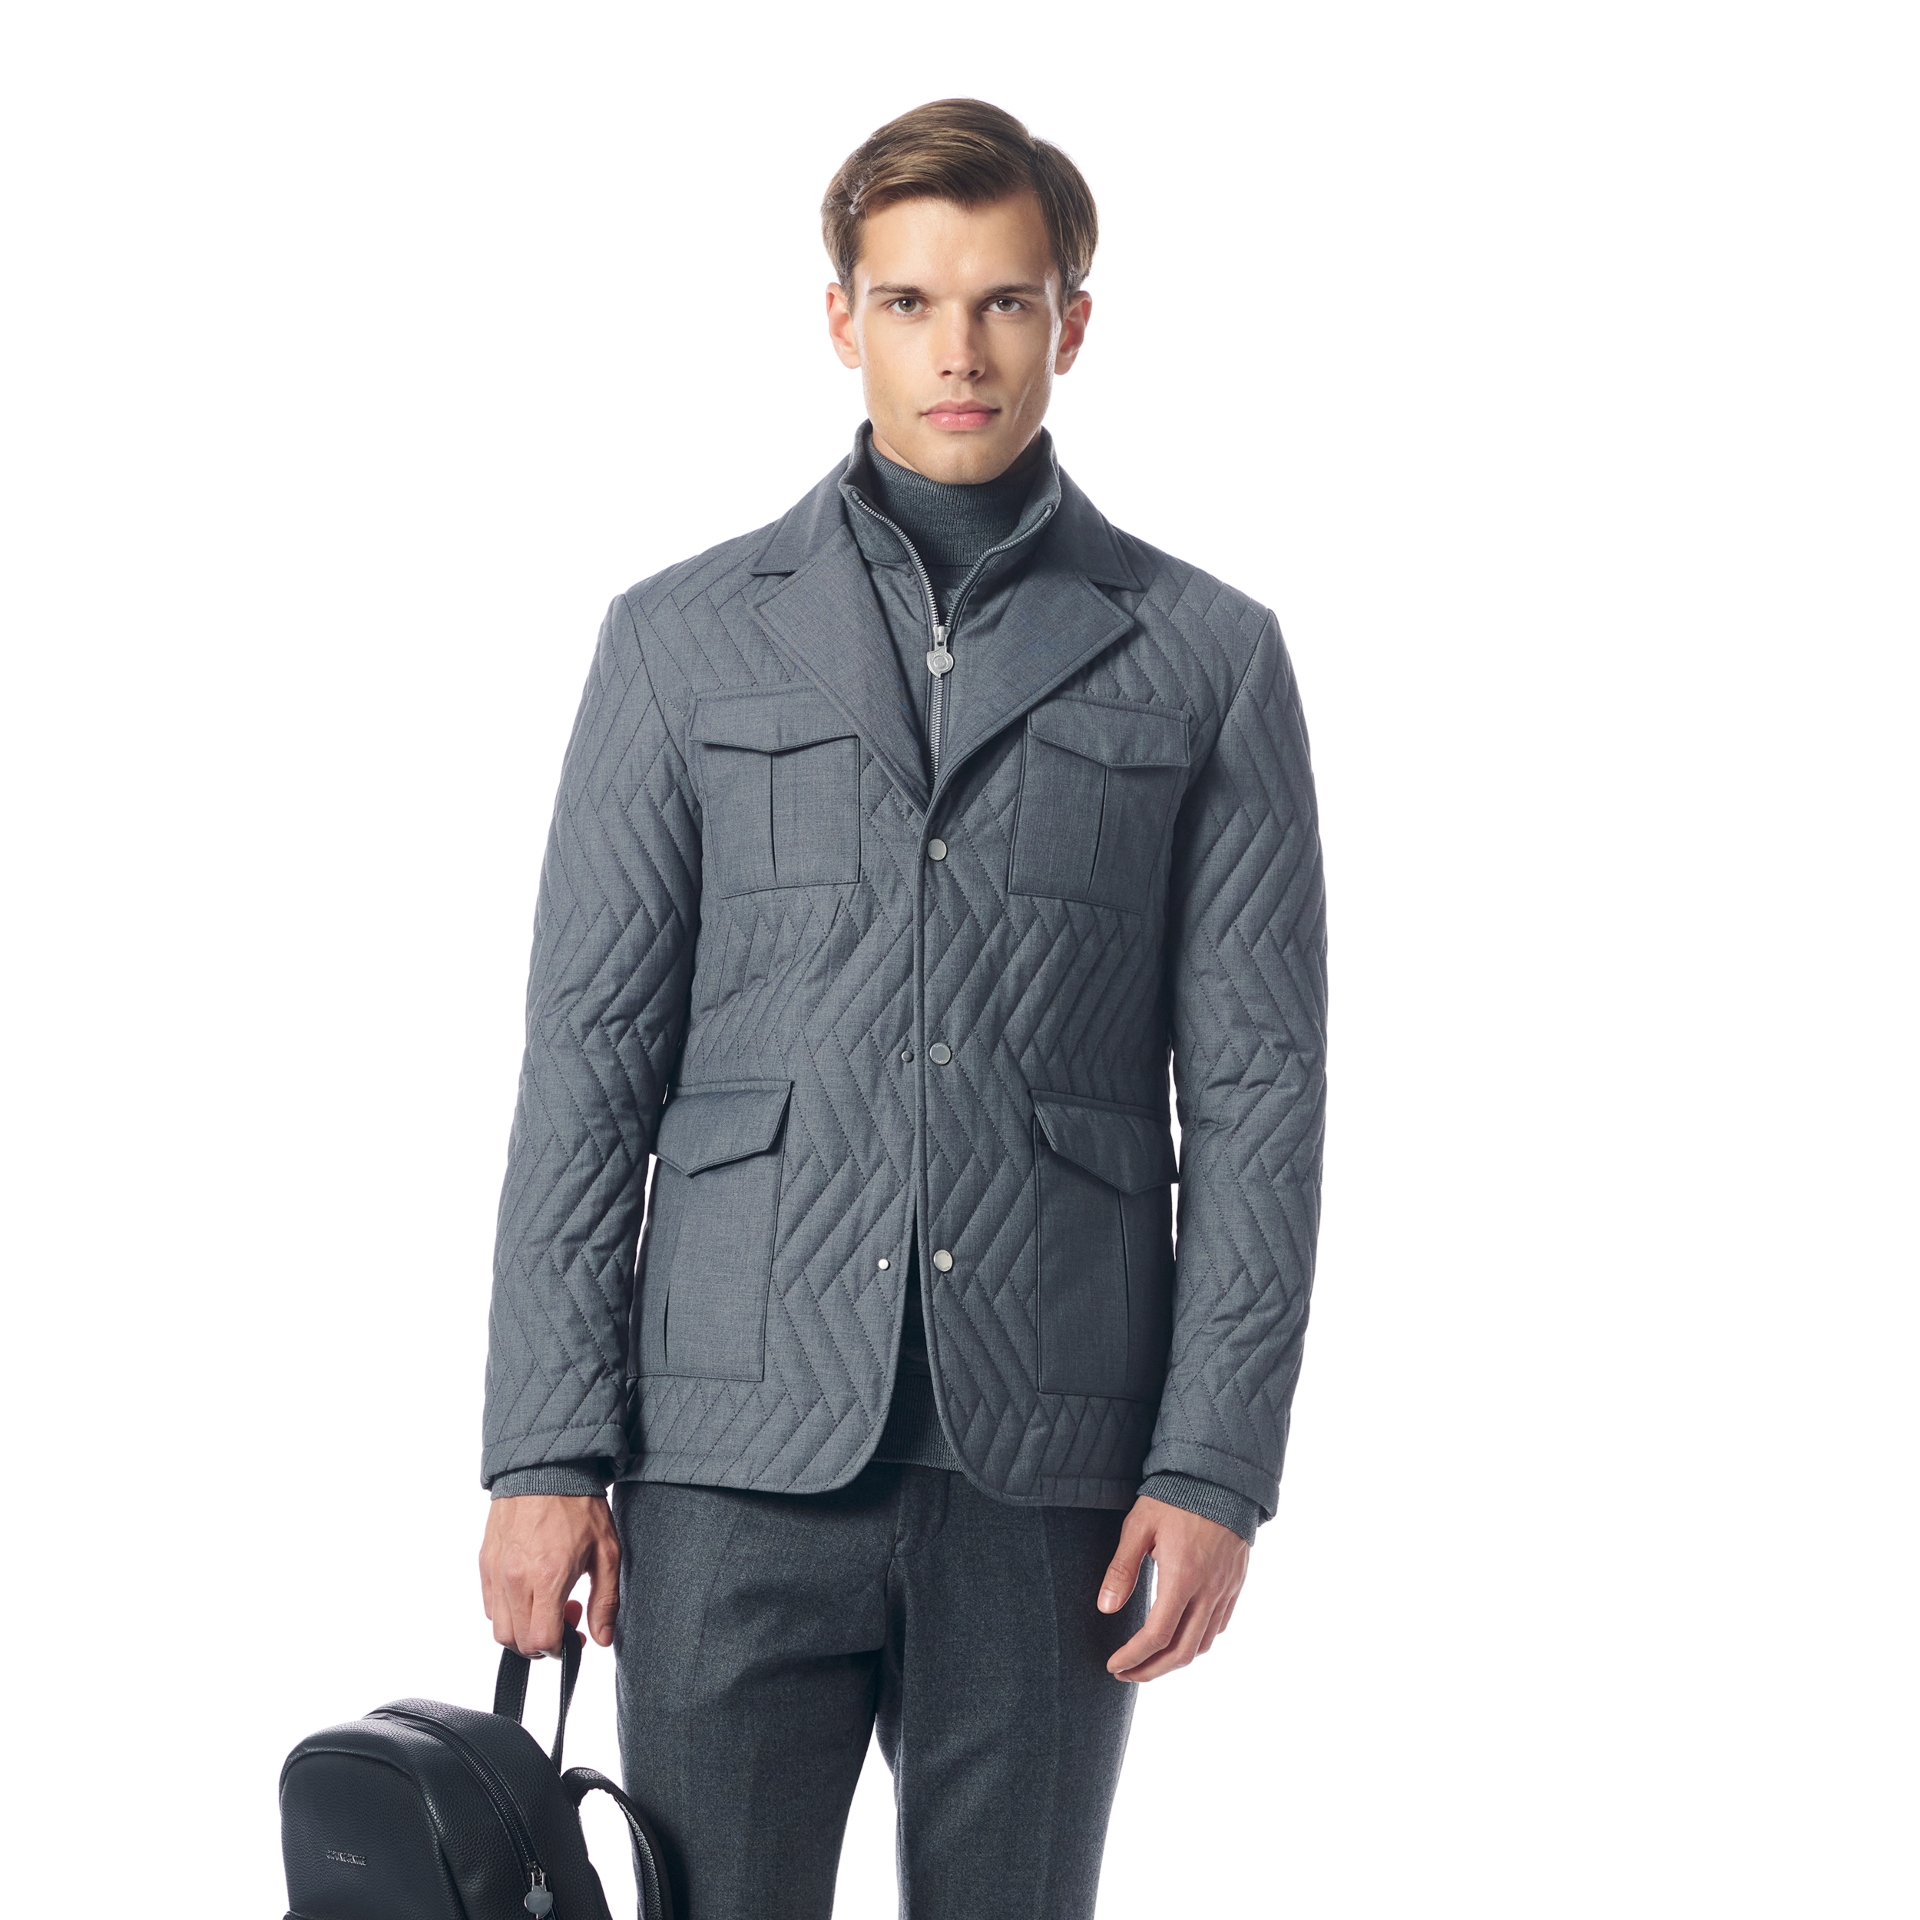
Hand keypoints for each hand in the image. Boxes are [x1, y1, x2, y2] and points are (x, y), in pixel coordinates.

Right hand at [479, 1493, 620, 1655]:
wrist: (546, 1468)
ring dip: (522, 1630)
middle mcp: (515, 1579)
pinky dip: (507, 1611)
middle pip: (516, 1642)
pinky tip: (529, 1591)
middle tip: (565, 1617)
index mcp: (547, 1579)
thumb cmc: (579, 1505)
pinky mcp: (484, 1562)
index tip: (574, 1635)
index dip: (560, 1649)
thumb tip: (603, 1638)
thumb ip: (605, 1600)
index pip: (541, 1642)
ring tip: (546, 1604)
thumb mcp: (606, 1551)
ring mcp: (495, 1571)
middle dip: (542, 1643)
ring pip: (499, 1628)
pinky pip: (489, 1606)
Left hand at [1098, 1494, 1248, 1681]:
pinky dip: (1197, 1642)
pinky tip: (1179, 1637)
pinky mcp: (1235, 1584)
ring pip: (1203, 1644)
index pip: (1156, 1636)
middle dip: (1151, 1670)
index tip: (1113, 1665)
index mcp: (1182, 1577)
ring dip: (1175, 1660)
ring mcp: (1226, 1589)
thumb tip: (1105, 1608)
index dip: (1133, 1657)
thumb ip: (1122, 1568)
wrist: (1221, 1477)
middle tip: (1126, 1673)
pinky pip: (1219, 1627)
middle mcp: (1209, 1590)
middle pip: (1182, 1652)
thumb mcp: (1140, 1525)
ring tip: (1149, 1660)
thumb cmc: (1175, 1497)